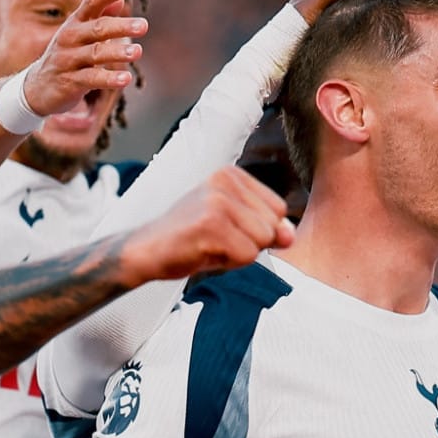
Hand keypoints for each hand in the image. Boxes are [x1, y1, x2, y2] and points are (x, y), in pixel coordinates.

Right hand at [19, 0, 146, 115]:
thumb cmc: (68, 56)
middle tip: (144, 26)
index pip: (91, 3)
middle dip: (121, 26)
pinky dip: (109, 79)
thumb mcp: (82, 35)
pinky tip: (126, 79)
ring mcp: (68, 59)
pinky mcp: (69, 82)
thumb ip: (101, 17)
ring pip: (95, 53)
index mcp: (75, 23)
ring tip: (137, 51)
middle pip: (97, 28)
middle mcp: (70, 38)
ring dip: (117, 52)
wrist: (39, 87)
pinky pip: (91, 78)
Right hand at [119, 167, 293, 285]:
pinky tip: (204, 252)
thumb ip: (267, 227)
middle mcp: (225, 181)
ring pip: (262, 240)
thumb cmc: (190, 239)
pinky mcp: (211, 224)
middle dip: (250, 243)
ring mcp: (217, 201)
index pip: (278, 209)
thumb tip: (290, 235)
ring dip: (239, 254)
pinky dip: (229, 263)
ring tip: (210, 245)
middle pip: (273, 224)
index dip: (257, 230)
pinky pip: (247, 254)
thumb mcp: (234, 226)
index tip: (224, 229)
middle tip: (215, 239)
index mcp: (231, 174)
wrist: (146, 250)